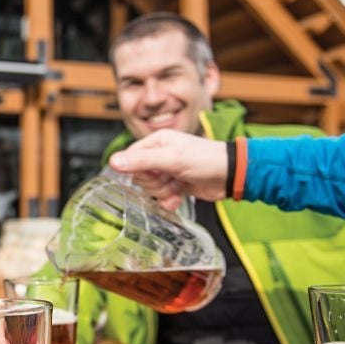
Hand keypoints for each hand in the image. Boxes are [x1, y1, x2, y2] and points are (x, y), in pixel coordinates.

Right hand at [108, 129, 228, 210]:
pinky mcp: (175, 185)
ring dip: (163, 193)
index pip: (131, 158)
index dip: (138, 170)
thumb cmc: (206, 159)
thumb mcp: (172, 158)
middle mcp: (160, 155)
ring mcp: (168, 171)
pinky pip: (161, 197)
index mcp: (156, 142)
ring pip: (150, 188)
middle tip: (170, 179)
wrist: (231, 175)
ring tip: (178, 187)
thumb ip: (142, 161)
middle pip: (140, 176)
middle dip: (155, 183)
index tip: (154, 173)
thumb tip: (113, 162)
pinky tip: (178, 199)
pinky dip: (168, 201)